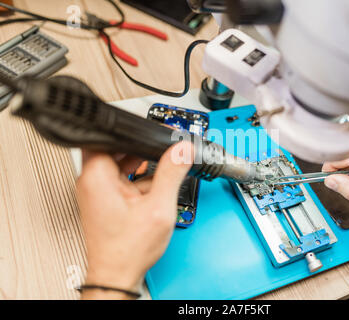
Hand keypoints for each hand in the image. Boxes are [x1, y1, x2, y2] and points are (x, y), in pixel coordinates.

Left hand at [76, 142, 192, 298]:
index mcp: (97, 176)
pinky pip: (123, 178)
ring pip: (122, 163)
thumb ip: (172, 174)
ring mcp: (98, 191)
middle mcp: (93, 181)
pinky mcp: (106, 199)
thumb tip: (182, 151)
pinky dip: (139, 179)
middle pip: (117, 148)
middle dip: (141, 150)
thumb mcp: (159, 208)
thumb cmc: (127, 250)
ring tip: (158, 177)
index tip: (149, 133)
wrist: (118, 274)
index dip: (131, 131)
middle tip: (160, 154)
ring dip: (142, 165)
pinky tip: (152, 191)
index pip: (108, 136)